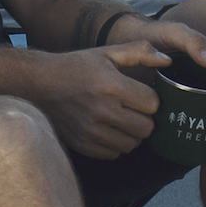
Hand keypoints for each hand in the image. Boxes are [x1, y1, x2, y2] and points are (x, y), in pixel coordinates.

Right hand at [26, 37, 171, 158]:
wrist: (38, 84)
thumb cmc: (75, 67)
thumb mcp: (106, 53)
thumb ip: (140, 52)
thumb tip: (167, 60)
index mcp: (112, 86)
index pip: (152, 103)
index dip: (151, 99)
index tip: (141, 94)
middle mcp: (103, 111)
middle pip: (146, 128)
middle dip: (145, 118)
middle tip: (134, 109)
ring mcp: (92, 131)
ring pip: (132, 144)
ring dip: (131, 133)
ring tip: (121, 119)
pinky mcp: (83, 145)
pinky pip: (114, 154)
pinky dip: (115, 144)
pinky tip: (108, 129)